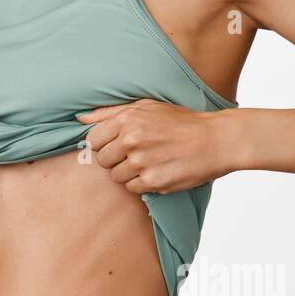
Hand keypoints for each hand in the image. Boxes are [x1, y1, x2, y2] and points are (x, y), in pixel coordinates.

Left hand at [76, 99, 234, 193]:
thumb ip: (110, 112)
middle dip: (114, 159)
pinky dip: (141, 184)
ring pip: (115, 177)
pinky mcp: (153, 181)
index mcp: (127, 119)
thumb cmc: (180, 121)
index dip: (103, 144)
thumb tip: (79, 118)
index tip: (116, 144)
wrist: (215, 140)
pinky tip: (156, 171)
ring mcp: (142, 162)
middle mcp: (131, 140)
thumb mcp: (146, 106)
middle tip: (135, 153)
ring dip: (128, 173)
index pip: (92, 140)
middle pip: (102, 160)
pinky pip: (132, 188)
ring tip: (148, 161)